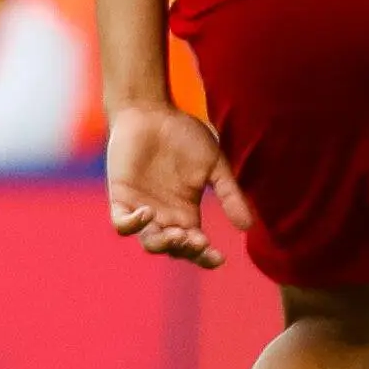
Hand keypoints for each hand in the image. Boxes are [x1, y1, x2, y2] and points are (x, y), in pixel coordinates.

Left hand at [106, 102, 251, 268]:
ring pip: (149, 243)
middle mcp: (164, 216)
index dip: (205, 257)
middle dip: (187, 251)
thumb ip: (229, 194)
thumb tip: (247, 226)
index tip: (219, 258)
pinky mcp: (121, 197)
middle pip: (173, 249)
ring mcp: (141, 208)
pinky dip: (132, 225)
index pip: (195, 246)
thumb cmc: (184, 134)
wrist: (152, 110)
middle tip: (198, 241)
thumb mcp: (214, 165)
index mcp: (186, 212)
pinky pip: (121, 224)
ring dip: (163, 244)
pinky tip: (148, 214)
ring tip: (177, 234)